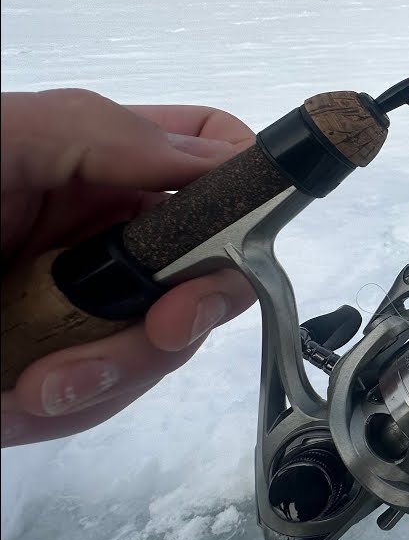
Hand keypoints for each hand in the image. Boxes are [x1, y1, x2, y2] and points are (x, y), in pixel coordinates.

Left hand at [1, 89, 257, 447]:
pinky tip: (16, 394)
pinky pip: (99, 398)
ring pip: (161, 346)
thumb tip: (216, 161)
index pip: (208, 162)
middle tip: (167, 322)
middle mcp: (97, 237)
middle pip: (207, 268)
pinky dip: (65, 405)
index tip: (252, 227)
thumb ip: (106, 134)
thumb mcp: (1, 140)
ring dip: (114, 371)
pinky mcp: (46, 373)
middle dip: (193, 307)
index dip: (248, 187)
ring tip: (38, 380)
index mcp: (95, 167)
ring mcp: (75, 307)